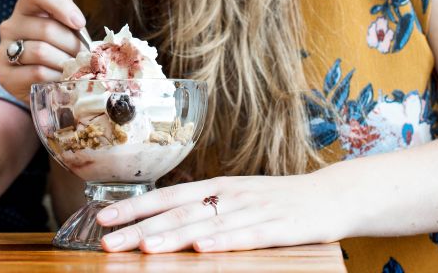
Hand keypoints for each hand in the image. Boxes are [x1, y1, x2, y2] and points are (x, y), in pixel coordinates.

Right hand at [0, 0, 86, 102]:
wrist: (51, 84)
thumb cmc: (61, 48)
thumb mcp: (66, 22)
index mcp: (25, 7)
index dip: (59, 4)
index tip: (79, 22)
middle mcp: (9, 25)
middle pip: (46, 28)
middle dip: (72, 44)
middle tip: (82, 55)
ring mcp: (3, 51)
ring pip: (41, 51)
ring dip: (65, 62)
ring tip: (74, 68)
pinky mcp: (4, 76)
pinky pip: (36, 73)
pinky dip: (55, 78)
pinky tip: (61, 80)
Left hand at [95, 174, 346, 252]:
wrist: (334, 195)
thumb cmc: (279, 200)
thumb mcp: (238, 198)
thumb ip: (206, 208)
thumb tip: (164, 220)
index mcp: (218, 187)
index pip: (168, 196)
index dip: (135, 207)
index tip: (103, 218)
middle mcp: (230, 195)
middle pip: (178, 212)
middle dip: (140, 228)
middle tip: (107, 242)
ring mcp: (254, 210)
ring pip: (206, 225)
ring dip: (172, 237)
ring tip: (143, 249)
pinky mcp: (279, 228)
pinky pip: (247, 237)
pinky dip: (224, 243)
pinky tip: (202, 250)